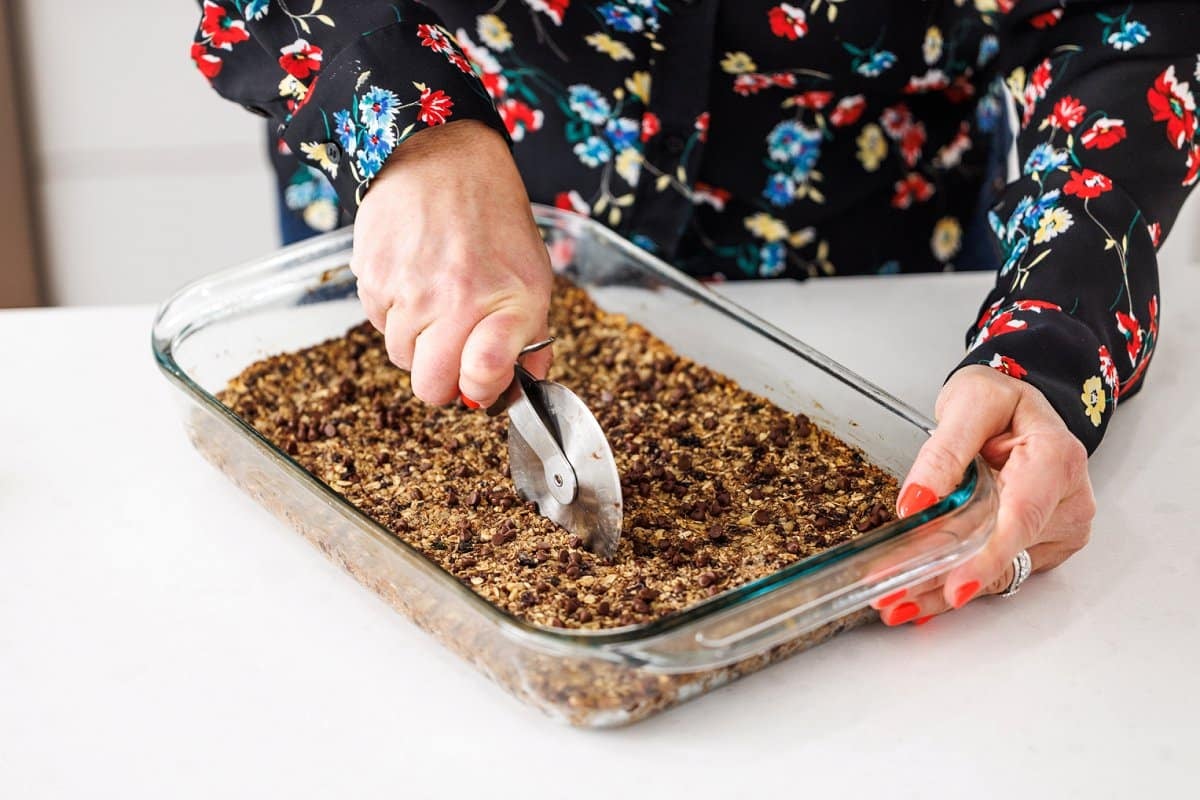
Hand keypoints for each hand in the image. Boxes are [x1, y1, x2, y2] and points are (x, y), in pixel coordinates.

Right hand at [351, 120, 553, 406]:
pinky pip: (378, 324)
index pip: (483, 378)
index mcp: (509, 302)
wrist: (443, 158)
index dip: (481, 390)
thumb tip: (526, 387)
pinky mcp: (372, 277)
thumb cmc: (493, 219)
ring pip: (400, 358)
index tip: (481, 380)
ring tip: (434, 302)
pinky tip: (412, 281)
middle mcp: (458, 301)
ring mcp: (410, 291)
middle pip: (431, 387)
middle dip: (442, 380)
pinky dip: (393, 314)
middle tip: (452, 355)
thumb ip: (530, 339)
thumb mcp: (531, 277)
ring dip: (416, 343)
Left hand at [872, 365, 1095, 624]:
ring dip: (943, 589)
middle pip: (1003, 552)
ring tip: (896, 602)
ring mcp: (1059, 528)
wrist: (1017, 406)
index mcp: (1056, 459)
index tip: (956, 588)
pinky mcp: (1043, 546)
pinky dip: (955, 581)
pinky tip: (919, 596)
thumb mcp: (967, 405)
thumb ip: (943, 453)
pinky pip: (998, 571)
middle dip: (944, 577)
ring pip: (999, 571)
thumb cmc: (999, 400)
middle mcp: (1067, 501)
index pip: (1022, 517)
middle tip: (892, 594)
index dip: (988, 558)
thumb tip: (918, 501)